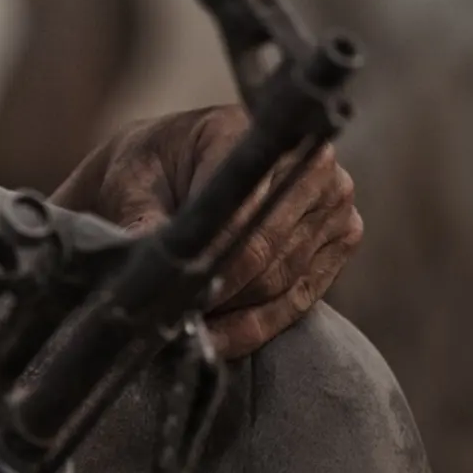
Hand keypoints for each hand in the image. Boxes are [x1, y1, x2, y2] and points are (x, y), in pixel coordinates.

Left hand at [50, 105, 362, 358]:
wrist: (173, 169)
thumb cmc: (150, 171)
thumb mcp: (130, 185)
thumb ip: (140, 220)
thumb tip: (146, 261)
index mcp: (250, 130)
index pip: (242, 209)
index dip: (210, 258)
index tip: (175, 294)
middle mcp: (307, 161)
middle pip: (268, 250)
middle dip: (219, 292)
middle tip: (173, 323)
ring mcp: (333, 201)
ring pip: (282, 280)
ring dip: (233, 313)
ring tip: (186, 333)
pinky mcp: (342, 238)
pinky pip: (300, 297)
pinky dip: (255, 326)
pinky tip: (216, 341)